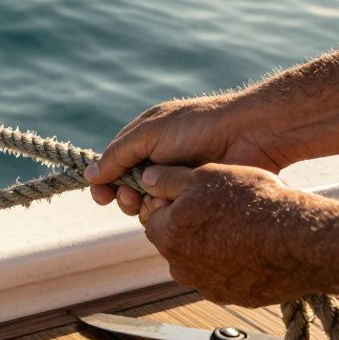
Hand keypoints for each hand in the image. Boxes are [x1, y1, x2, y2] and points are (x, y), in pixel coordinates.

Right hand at [84, 95, 292, 216]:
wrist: (249, 135)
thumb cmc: (199, 127)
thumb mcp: (150, 134)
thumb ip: (118, 155)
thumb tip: (89, 175)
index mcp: (146, 139)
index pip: (113, 165)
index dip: (103, 181)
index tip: (100, 195)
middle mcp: (159, 161)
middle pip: (127, 189)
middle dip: (124, 196)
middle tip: (131, 198)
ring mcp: (178, 180)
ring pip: (148, 204)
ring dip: (144, 205)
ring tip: (155, 201)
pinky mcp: (196, 197)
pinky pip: (171, 212)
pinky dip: (167, 211)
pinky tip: (174, 206)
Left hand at [133, 163, 326, 305]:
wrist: (300, 239)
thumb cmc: (252, 202)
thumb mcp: (205, 175)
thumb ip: (169, 179)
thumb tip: (147, 179)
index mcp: (167, 236)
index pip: (154, 217)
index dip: (172, 202)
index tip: (194, 193)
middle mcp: (181, 267)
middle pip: (175, 241)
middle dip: (190, 225)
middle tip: (221, 207)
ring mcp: (208, 286)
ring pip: (200, 261)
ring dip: (212, 245)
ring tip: (241, 225)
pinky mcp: (234, 297)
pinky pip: (226, 277)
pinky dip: (233, 263)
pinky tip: (254, 246)